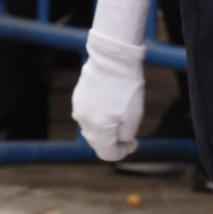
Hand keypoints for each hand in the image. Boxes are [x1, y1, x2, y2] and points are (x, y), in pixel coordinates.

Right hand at [69, 30, 145, 162]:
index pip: (108, 154)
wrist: (112, 59)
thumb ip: (125, 136)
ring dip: (106, 127)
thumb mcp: (134, 117)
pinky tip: (110, 102)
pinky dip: (99, 114)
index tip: (134, 142)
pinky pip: (89, 113)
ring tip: (120, 114)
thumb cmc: (126, 88)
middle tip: (129, 132)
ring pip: (93, 127)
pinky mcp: (78, 96)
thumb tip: (120, 140)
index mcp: (98, 131)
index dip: (123, 152)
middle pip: (98, 143)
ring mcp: (78, 108)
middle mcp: (84, 122)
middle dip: (114, 141)